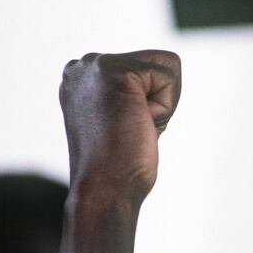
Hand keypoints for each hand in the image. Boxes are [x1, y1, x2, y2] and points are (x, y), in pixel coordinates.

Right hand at [59, 50, 180, 252]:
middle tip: (132, 129)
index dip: (152, 102)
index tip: (126, 127)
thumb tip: (146, 94)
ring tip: (133, 126)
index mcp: (82, 75)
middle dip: (160, 100)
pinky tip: (138, 124)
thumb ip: (128, 96)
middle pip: (161, 62)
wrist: (104, 190)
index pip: (148, 67)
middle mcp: (84, 64)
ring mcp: (97, 66)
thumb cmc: (118, 165)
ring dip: (164, 104)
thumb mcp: (119, 119)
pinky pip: (171, 77)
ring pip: (169, 67)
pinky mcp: (117, 72)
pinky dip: (165, 107)